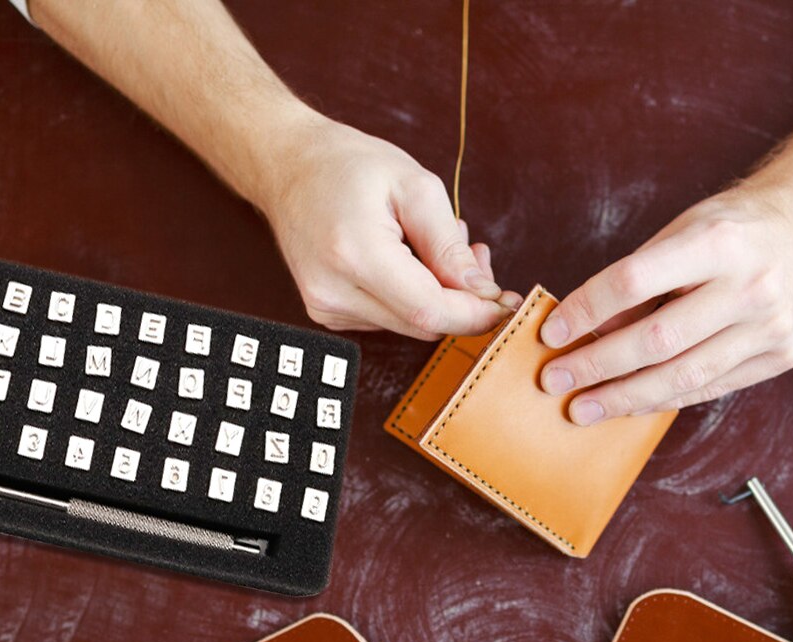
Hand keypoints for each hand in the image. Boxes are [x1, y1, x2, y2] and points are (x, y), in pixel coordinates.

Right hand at [258, 116, 522, 338]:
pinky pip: (388, 318)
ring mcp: (327, 308)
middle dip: (463, 301)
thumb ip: (449, 246)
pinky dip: (411, 297)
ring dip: (438, 297)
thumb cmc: (347, 165)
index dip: (475, 315)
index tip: (506, 302)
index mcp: (355, 256)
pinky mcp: (327, 313)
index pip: (429, 313)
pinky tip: (408, 260)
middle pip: (422, 325)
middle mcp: (334, 293)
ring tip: (437, 244)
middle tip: (479, 256)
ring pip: (409, 325)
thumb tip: (482, 293)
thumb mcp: (414, 186)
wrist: (285, 166)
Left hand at [537, 185, 792, 422]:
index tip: (550, 334)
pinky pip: (707, 388)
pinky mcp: (780, 356)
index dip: (585, 311)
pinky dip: (661, 399)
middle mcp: (751, 285)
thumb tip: (582, 332)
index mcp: (719, 241)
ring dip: (622, 397)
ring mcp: (770, 325)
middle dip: (596, 366)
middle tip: (554, 381)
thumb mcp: (678, 232)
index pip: (633, 282)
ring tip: (582, 408)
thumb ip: (635, 281)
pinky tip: (627, 404)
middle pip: (656, 339)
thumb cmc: (729, 231)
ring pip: (682, 376)